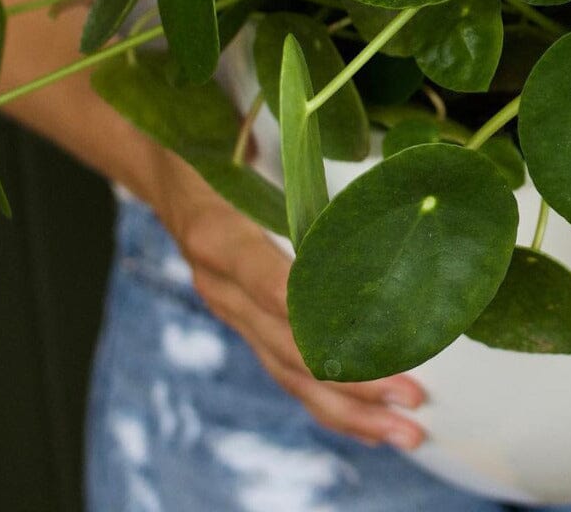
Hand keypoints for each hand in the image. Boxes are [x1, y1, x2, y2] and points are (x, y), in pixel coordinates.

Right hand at [149, 151, 426, 447]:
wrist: (160, 162)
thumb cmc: (217, 141)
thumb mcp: (244, 138)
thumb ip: (293, 149)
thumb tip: (381, 152)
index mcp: (220, 235)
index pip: (273, 286)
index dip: (319, 320)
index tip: (368, 346)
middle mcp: (221, 283)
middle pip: (289, 348)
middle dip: (353, 382)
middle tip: (411, 400)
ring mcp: (228, 308)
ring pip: (288, 373)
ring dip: (348, 408)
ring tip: (403, 433)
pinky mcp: (241, 320)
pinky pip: (283, 369)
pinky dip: (327, 399)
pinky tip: (367, 420)